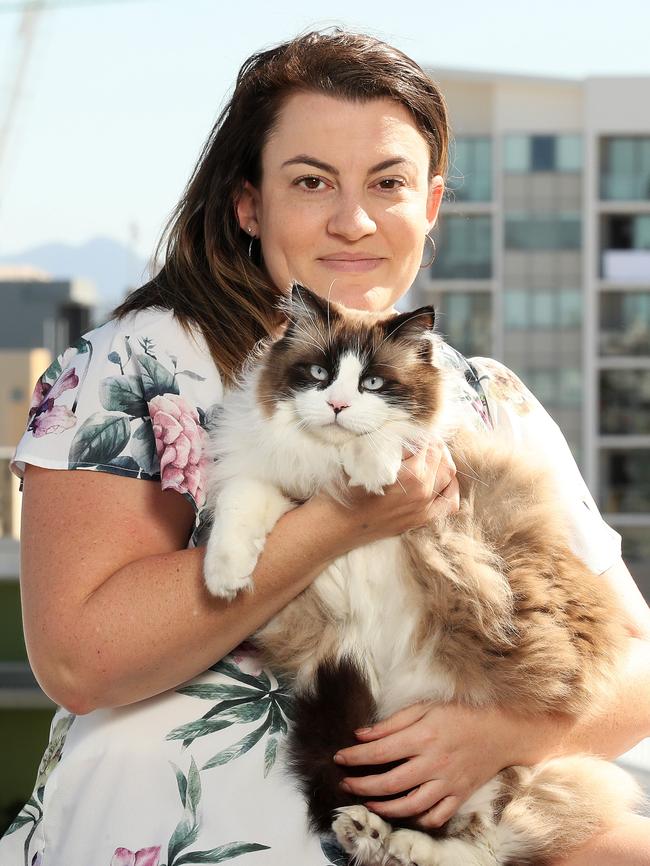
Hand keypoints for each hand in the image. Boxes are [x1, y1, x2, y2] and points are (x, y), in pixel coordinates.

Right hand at [317, 435, 459, 553]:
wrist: (335, 525)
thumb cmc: (344, 489)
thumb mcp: (364, 457)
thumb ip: (389, 444)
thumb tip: (405, 431)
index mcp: (412, 474)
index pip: (426, 443)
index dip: (418, 433)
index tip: (409, 431)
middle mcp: (423, 492)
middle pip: (440, 456)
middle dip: (432, 444)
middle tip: (418, 439)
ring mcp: (424, 508)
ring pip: (449, 475)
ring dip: (442, 460)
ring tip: (429, 455)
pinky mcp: (421, 520)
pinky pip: (450, 503)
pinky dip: (450, 488)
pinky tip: (442, 479)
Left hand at [333, 701, 530, 828]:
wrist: (500, 731)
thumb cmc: (460, 714)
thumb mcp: (425, 707)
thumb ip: (393, 722)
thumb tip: (362, 734)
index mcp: (423, 737)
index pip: (379, 752)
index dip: (355, 757)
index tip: (339, 757)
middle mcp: (433, 763)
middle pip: (389, 783)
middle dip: (362, 785)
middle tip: (345, 783)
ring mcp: (447, 783)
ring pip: (409, 805)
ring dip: (384, 807)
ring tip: (368, 801)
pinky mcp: (459, 796)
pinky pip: (435, 817)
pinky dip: (418, 819)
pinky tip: (404, 812)